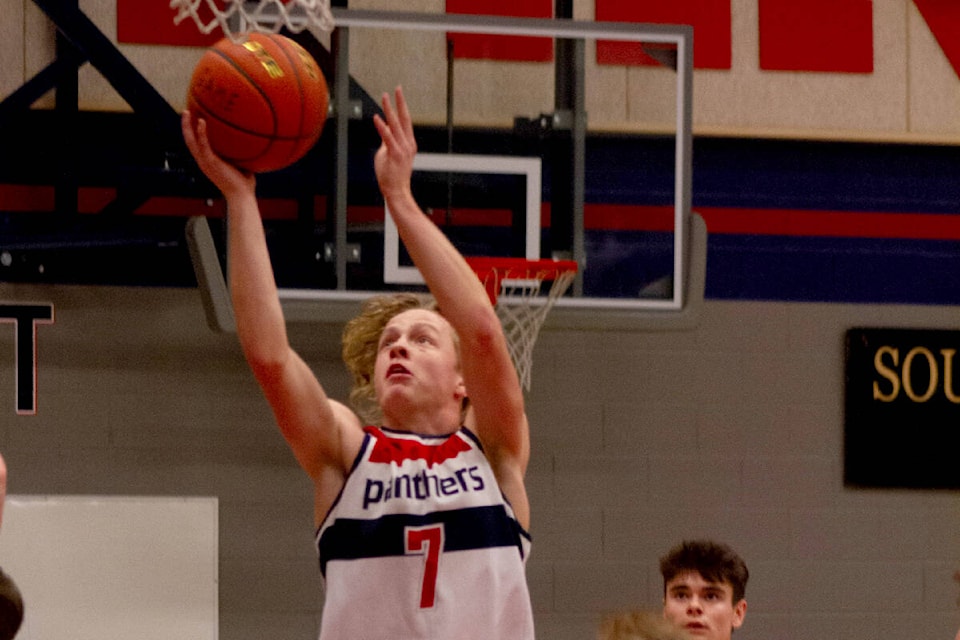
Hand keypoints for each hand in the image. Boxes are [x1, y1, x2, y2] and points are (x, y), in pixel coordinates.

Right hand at [181, 110, 255, 199]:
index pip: (197, 145)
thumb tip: (254, 140)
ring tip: (187, 111)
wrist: (241, 196)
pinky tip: (201, 121)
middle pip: (189, 141)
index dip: (193, 132)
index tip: (194, 119)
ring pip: (190, 141)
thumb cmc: (244, 184)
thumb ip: (243, 153)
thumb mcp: (242, 164)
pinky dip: (201, 133)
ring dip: (187, 126)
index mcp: (209, 162)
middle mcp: (203, 161)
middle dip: (185, 126)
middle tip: (186, 111)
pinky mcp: (210, 163)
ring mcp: (205, 162)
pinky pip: (203, 145)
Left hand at [372, 86, 415, 200]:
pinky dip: (382, 127)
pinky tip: (377, 117)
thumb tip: (383, 131)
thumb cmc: (393, 174)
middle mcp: (408, 144)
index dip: (402, 106)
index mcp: (408, 143)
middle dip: (400, 102)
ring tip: (385, 97)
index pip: (406, 121)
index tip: (398, 94)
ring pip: (396, 125)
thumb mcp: (390, 154)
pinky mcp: (395, 154)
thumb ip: (387, 141)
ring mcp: (402, 149)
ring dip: (390, 110)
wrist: (397, 190)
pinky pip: (388, 138)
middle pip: (404, 118)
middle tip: (397, 88)